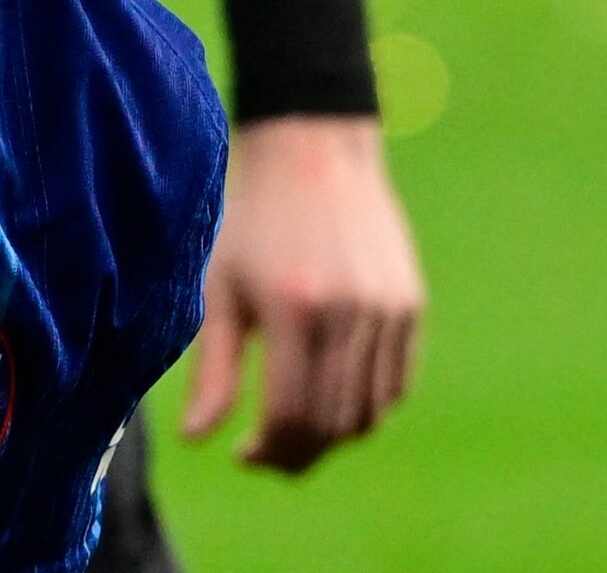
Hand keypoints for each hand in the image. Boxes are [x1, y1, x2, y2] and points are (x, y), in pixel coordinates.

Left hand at [180, 114, 423, 472]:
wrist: (312, 151)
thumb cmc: (251, 221)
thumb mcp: (220, 289)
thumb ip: (213, 369)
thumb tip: (196, 441)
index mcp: (294, 309)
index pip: (291, 415)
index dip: (266, 451)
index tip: (241, 455)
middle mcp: (348, 313)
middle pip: (333, 424)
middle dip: (297, 454)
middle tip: (266, 455)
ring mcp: (387, 310)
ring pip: (370, 413)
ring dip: (332, 437)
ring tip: (295, 429)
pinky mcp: (410, 305)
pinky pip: (396, 384)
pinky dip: (366, 407)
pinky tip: (329, 397)